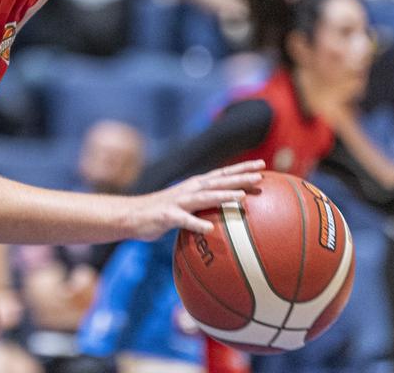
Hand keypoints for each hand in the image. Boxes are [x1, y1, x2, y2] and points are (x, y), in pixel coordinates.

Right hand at [128, 159, 264, 240]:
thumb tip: (228, 215)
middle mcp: (189, 189)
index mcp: (196, 185)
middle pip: (218, 181)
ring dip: (223, 196)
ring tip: (241, 197)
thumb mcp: (187, 206)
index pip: (223, 173)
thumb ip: (205, 206)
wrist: (131, 215)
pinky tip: (209, 229)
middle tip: (260, 176)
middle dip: (239, 177)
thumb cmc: (163, 213)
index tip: (262, 165)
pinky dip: (196, 223)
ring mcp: (178, 201)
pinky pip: (184, 221)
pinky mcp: (167, 216)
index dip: (242, 168)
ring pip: (204, 197)